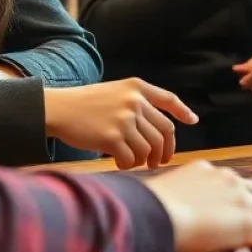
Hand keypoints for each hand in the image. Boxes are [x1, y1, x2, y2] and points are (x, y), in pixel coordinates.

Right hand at [44, 79, 198, 169]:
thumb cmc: (86, 103)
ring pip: (148, 148)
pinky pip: (131, 158)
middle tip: (160, 161)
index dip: (183, 111)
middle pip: (163, 131)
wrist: (59, 108)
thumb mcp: (115, 92)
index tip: (192, 121)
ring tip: (135, 162)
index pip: (168, 100)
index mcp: (137, 87)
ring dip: (144, 160)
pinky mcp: (112, 138)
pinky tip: (120, 163)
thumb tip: (158, 130)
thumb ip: (137, 103)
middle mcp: (134, 101)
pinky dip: (128, 164)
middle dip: (165, 150)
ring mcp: (124, 120)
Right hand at [143, 159, 251, 251]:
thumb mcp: (165, 196)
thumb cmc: (148, 211)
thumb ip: (178, 201)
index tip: (224, 222)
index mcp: (205, 170)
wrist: (154, 217)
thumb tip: (175, 216)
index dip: (231, 203)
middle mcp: (227, 179)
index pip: (229, 183)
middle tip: (243, 237)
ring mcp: (240, 199)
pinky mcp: (248, 224)